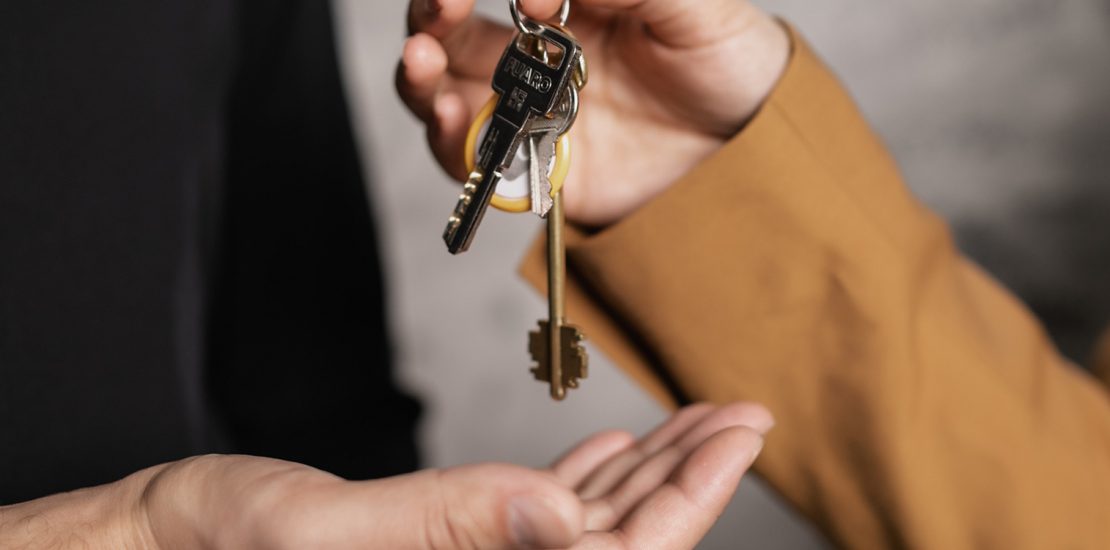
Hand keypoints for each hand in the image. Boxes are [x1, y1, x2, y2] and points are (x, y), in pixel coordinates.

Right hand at [0, 402, 771, 548]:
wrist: (167, 546)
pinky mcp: (445, 542)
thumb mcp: (326, 535)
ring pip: (585, 524)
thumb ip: (447, 527)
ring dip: (646, 470)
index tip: (740, 434)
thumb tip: (560, 518)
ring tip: (695, 422)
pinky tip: (610, 449)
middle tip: (740, 415)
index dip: (691, 498)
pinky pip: (532, 513)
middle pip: (620, 543)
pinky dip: (582, 476)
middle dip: (688, 478)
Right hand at [398, 0, 788, 226]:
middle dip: (429, 15)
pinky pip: (473, 161)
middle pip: (449, 33)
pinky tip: (453, 118)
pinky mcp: (534, 172)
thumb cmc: (727, 60)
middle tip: (438, 9)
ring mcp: (528, 115)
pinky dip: (449, 141)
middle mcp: (533, 58)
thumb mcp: (688, 4)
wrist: (755, 149)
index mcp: (566, 7)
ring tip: (422, 61)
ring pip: (444, 92)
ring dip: (420, 76)